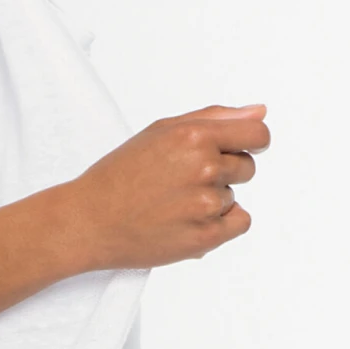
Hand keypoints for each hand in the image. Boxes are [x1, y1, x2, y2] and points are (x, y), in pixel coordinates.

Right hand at [65, 104, 269, 272]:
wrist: (89, 220)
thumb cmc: (120, 174)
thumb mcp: (160, 131)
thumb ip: (214, 117)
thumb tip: (260, 112)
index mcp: (193, 136)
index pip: (257, 135)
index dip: (251, 142)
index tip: (237, 149)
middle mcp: (204, 167)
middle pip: (247, 167)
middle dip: (223, 171)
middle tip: (182, 180)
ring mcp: (206, 204)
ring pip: (234, 196)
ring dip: (213, 199)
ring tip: (174, 202)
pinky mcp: (206, 236)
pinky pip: (239, 222)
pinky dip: (220, 223)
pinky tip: (188, 220)